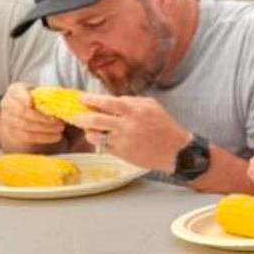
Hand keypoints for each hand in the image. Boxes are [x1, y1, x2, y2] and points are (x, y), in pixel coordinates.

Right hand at [0, 82, 66, 150]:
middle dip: (42, 118)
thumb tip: (70, 98)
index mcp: (15, 90)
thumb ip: (51, 95)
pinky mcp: (12, 133)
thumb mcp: (42, 95)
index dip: (23, 97)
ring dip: (45, 129)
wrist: (24, 118)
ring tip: (60, 129)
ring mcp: (7, 119)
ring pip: (25, 125)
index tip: (31, 103)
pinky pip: (27, 136)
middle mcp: (8, 103)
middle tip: (59, 122)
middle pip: (22, 111)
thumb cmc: (38, 103)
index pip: (17, 92)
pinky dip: (43, 137)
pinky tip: (55, 137)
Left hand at [72, 95, 188, 171]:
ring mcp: (122, 140)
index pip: (105, 102)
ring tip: (89, 128)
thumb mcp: (151, 105)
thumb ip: (130, 100)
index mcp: (133, 110)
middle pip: (94, 119)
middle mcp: (126, 125)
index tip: (81, 99)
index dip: (90, 100)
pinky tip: (100, 138)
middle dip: (81, 116)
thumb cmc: (164, 125)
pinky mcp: (122, 154)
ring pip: (94, 135)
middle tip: (77, 115)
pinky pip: (102, 146)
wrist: (175, 150)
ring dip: (88, 131)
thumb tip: (110, 100)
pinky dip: (98, 142)